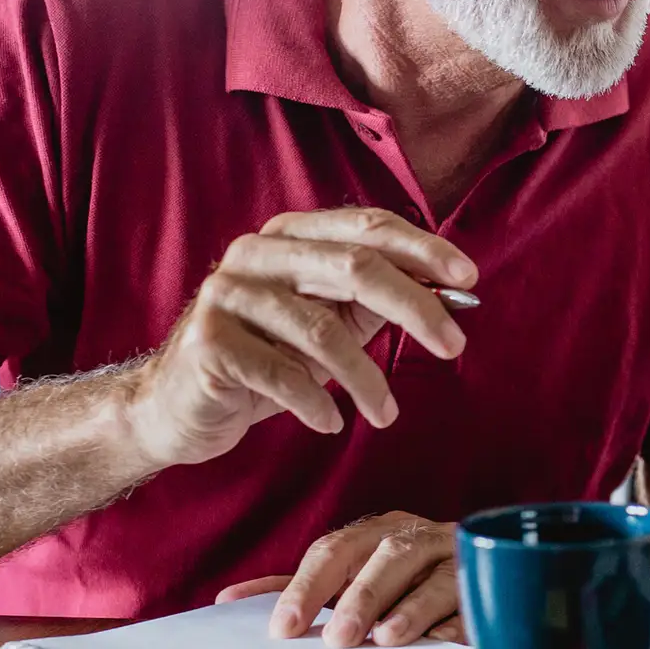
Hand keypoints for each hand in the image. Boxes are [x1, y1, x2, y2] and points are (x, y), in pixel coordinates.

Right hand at [123, 208, 474, 471]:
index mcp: (292, 236)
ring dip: (368, 380)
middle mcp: (255, 253)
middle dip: (415, 308)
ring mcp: (226, 294)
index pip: (368, 226)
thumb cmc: (270, 358)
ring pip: (322, 330)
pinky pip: (282, 374)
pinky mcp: (207, 342)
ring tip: (386, 414)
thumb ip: (378, 300)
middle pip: (355, 267)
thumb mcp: (330, 322)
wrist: (180, 406)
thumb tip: (453, 291)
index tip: (469, 279)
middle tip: (455, 346)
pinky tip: (330, 422)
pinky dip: (317, 403)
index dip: (423, 249)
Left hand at [217, 511, 465, 647]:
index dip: (309, 586)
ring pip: (438, 574)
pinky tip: (446, 641)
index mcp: (377, 532)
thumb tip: (228, 600)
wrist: (481, 556)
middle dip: (363, 596)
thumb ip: (298, 587)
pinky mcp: (490, 584)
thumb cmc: (399, 577)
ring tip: (388, 638)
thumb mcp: (347, 577)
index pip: (335, 550)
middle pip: (389, 555)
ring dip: (413, 606)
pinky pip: (479, 600)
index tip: (285, 627)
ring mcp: (457, 558)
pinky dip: (462, 620)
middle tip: (339, 639)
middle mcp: (418, 537)